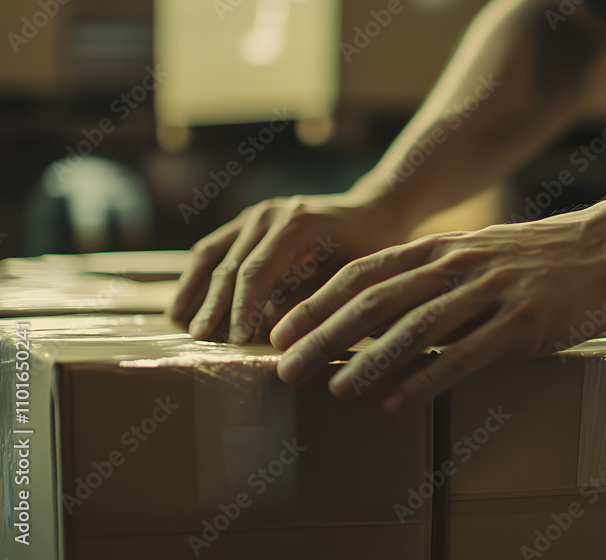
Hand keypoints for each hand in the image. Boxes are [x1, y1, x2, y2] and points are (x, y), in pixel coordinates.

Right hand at [167, 192, 409, 342]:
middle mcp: (272, 213)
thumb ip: (316, 297)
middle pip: (231, 264)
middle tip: (203, 341)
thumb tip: (277, 333)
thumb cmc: (373, 247)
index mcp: (298, 223)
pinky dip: (197, 276)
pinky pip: (214, 247)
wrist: (375, 211)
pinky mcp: (249, 221)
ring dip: (196, 291)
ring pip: (213, 253)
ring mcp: (257, 213)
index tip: (236, 342)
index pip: (258, 272)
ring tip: (183, 325)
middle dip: (216, 307)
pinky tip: (185, 304)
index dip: (243, 309)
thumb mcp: (355, 273)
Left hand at [269, 207, 605, 414]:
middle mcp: (457, 266)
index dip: (317, 304)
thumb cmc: (536, 257)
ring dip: (369, 361)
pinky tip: (396, 403)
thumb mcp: (476, 253)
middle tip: (285, 369)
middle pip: (376, 301)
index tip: (280, 333)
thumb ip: (431, 275)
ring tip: (333, 391)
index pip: (362, 273)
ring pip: (416, 327)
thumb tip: (376, 314)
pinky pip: (466, 355)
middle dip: (323, 335)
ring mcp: (490, 293)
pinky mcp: (523, 323)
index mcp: (440, 248)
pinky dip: (427, 380)